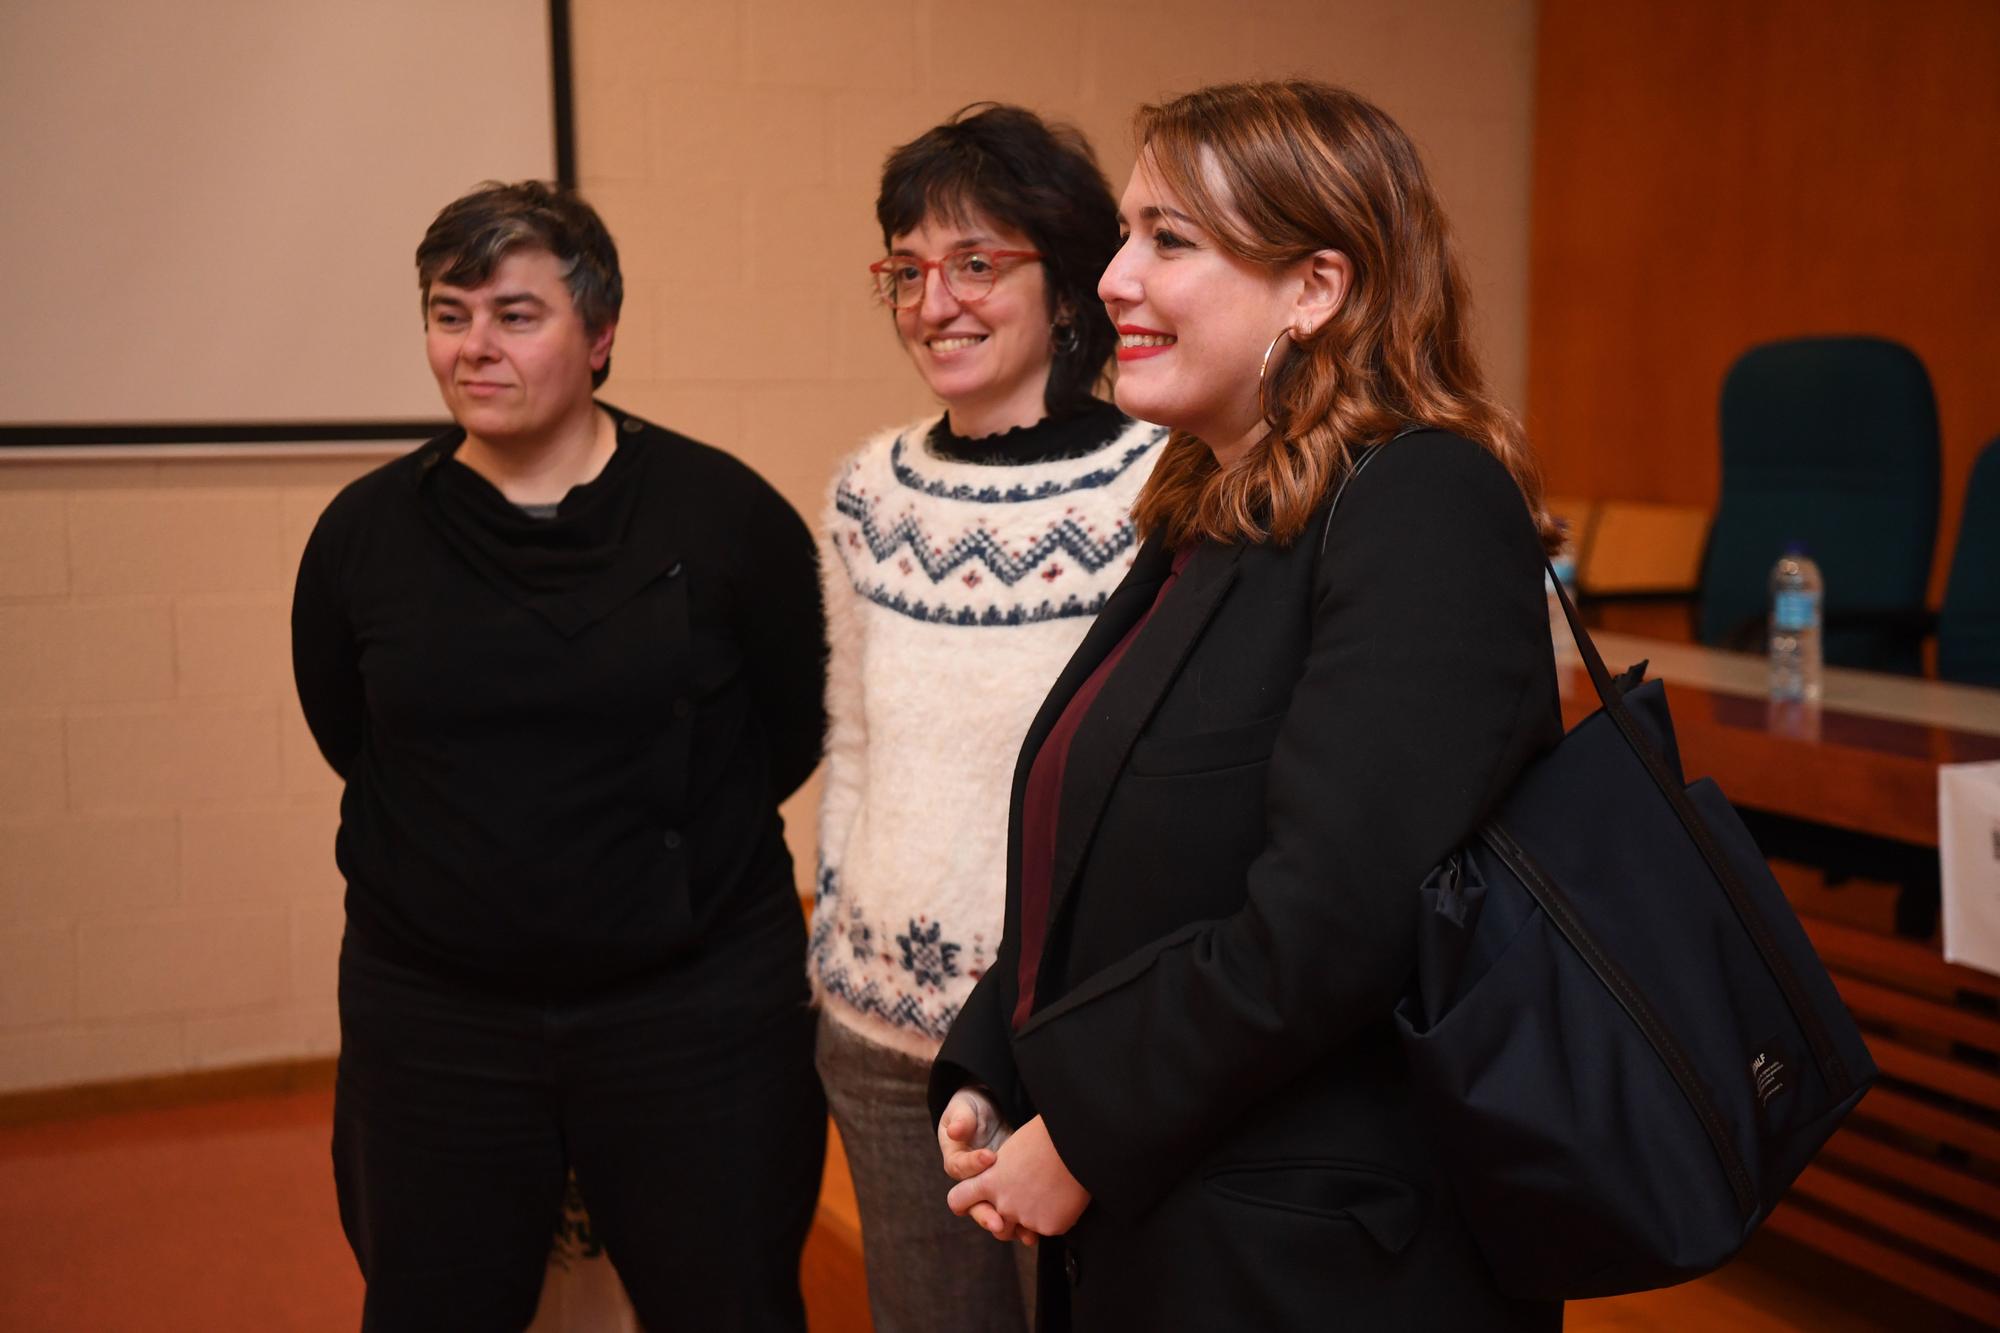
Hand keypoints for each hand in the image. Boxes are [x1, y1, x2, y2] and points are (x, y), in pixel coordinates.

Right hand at [938, 1088, 1022, 1240]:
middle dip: (986, 1215)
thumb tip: (954, 1131)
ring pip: (994, 1216)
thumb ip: (960, 1119)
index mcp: (956, 1162)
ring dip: (1008, 1227)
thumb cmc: (974, 1109)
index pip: (960, 1169)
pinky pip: (1014, 1214)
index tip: (991, 1156)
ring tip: (1023, 1233)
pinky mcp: (1012, 1191)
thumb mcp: (964, 1109)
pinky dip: (1025, 1224)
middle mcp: (972, 1183)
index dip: (974, 1164)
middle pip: (974, 1206)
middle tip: (999, 1221)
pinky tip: (1037, 1231)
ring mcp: (992, 1190)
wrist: (994, 1110)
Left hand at [946, 1115, 1089, 1242]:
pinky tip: (1065, 1196)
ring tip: (1049, 1192)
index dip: (966, 1201)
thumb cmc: (1045, 1136)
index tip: (974, 1200)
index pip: (958, 1200)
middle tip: (1027, 1199)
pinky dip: (1056, 1216)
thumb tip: (1001, 1179)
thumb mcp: (1012, 1148)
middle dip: (1007, 1219)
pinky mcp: (1049, 1227)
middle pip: (995, 1225)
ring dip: (1033, 1217)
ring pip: (1025, 1228)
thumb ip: (999, 1171)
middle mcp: (1002, 1204)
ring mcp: (1025, 1218)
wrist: (1077, 1144)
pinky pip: (1049, 1227)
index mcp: (988, 1180)